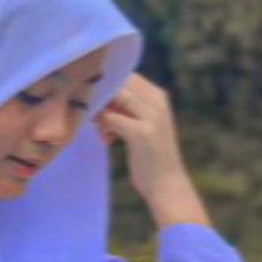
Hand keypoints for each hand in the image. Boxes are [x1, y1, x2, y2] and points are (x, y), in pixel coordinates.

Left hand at [94, 74, 210, 227]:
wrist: (167, 185)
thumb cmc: (150, 158)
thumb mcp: (141, 127)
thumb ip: (126, 111)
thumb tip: (99, 99)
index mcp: (158, 96)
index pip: (127, 77)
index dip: (107, 86)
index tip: (96, 104)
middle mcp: (157, 101)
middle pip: (120, 83)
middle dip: (102, 95)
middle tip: (94, 117)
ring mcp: (151, 116)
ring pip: (116, 97)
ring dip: (100, 109)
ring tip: (100, 129)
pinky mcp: (141, 133)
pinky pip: (112, 118)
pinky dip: (102, 124)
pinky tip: (104, 138)